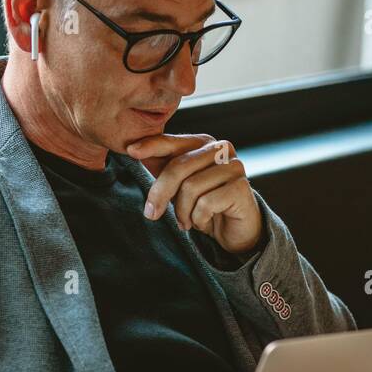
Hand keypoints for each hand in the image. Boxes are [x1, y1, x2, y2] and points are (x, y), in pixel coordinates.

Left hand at [124, 133, 262, 255]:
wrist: (236, 230)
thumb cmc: (206, 204)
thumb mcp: (179, 185)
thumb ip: (162, 166)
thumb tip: (133, 150)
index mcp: (204, 143)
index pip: (172, 142)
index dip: (151, 146)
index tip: (131, 151)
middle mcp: (221, 149)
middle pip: (179, 167)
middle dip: (160, 194)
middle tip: (152, 214)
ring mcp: (234, 167)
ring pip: (191, 188)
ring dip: (183, 212)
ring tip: (187, 221)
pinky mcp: (240, 188)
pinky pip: (206, 203)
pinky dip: (199, 219)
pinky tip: (204, 222)